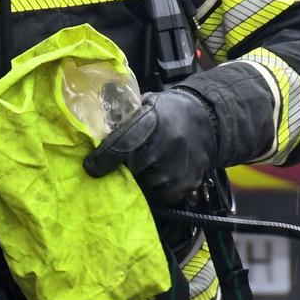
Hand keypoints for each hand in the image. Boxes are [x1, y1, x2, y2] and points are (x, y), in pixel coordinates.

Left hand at [81, 88, 218, 204]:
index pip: (122, 143)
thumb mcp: (146, 104)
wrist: (207, 118)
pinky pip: (165, 195)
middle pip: (133, 166)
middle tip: (127, 162)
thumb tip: (94, 132)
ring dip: (144, 177)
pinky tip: (163, 174)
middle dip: (125, 167)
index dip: (103, 159)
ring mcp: (179, 163)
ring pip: (148, 183)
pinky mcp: (189, 180)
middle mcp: (167, 141)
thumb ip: (123, 117)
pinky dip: (160, 189)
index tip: (91, 168)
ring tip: (150, 164)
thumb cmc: (168, 111)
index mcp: (152, 119)